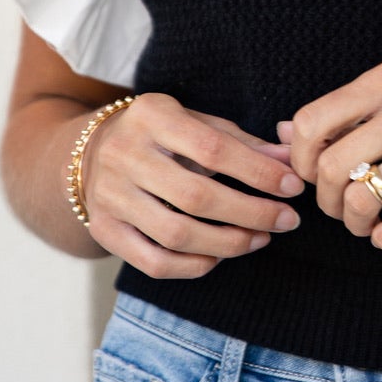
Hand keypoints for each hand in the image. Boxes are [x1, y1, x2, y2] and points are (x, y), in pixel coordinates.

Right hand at [82, 93, 304, 280]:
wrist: (89, 152)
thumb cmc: (160, 136)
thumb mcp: (196, 123)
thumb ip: (243, 142)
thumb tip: (290, 161)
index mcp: (151, 116)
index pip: (213, 148)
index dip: (258, 172)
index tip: (292, 187)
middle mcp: (124, 154)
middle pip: (196, 196)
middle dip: (251, 213)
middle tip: (286, 220)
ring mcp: (109, 195)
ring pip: (176, 234)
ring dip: (228, 243)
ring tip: (260, 239)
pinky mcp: (104, 230)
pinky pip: (154, 262)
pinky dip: (194, 265)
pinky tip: (220, 256)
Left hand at [284, 60, 381, 251]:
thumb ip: (352, 112)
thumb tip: (284, 133)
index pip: (312, 121)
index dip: (302, 161)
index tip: (317, 179)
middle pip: (332, 166)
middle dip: (328, 202)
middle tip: (342, 212)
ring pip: (363, 197)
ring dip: (356, 224)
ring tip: (368, 226)